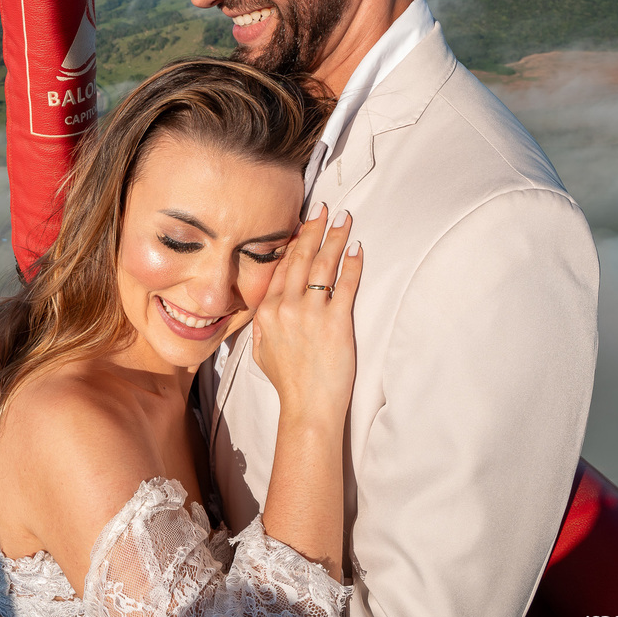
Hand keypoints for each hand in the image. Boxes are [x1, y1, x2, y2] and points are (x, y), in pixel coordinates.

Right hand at [251, 203, 361, 426]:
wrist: (307, 408)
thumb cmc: (288, 383)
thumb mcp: (260, 351)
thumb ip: (261, 325)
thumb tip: (264, 309)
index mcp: (266, 311)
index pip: (280, 267)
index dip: (293, 242)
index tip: (303, 225)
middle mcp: (285, 307)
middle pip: (301, 258)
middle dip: (314, 229)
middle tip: (325, 208)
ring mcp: (310, 313)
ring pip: (323, 266)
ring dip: (335, 238)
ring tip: (345, 219)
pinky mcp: (336, 322)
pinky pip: (346, 285)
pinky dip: (353, 265)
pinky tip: (357, 249)